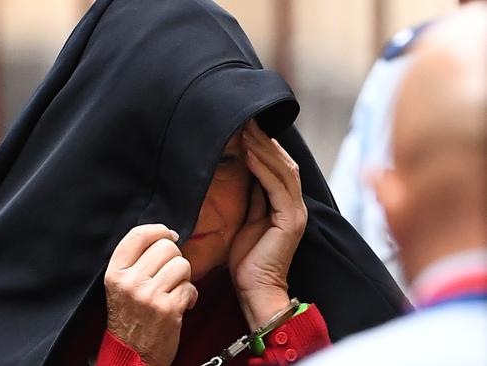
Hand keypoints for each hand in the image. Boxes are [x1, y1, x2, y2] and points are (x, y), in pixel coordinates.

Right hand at [104, 224, 197, 365]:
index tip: (168, 235)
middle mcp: (130, 282)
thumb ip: (135, 261)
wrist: (131, 355)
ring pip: (182, 265)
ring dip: (184, 278)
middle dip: (175, 258)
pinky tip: (181, 304)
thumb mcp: (120, 286)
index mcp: (115, 272)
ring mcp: (149, 295)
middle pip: (166, 247)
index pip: (138, 235)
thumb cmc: (129, 318)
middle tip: (170, 274)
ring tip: (174, 290)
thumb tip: (165, 236)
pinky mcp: (168, 309)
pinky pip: (190, 287)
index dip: (158, 230)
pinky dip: (190, 296)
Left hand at [229, 121, 306, 329]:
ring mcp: (295, 212)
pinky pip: (276, 187)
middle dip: (264, 140)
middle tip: (246, 119)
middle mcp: (296, 205)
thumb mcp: (249, 220)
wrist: (256, 290)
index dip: (265, 146)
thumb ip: (255, 197)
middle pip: (284, 163)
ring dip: (263, 149)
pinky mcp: (290, 220)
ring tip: (245, 130)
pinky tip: (249, 154)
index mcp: (287, 205)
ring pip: (283, 171)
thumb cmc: (249, 259)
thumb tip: (250, 171)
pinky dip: (262, 168)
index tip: (247, 126)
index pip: (280, 167)